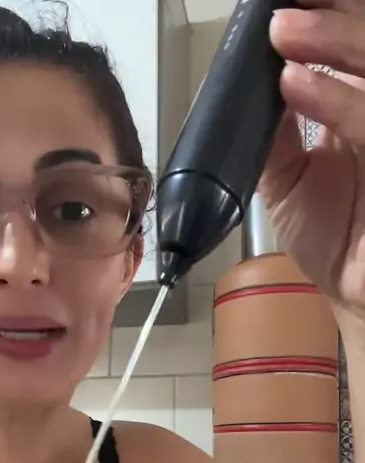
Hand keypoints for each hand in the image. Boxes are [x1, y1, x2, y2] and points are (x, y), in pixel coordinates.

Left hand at [260, 0, 364, 319]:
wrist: (353, 294)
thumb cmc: (334, 236)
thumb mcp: (287, 176)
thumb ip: (273, 129)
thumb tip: (247, 79)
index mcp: (361, 103)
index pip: (352, 39)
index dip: (329, 13)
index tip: (281, 4)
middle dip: (331, 16)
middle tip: (281, 13)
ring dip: (335, 40)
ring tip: (285, 32)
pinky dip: (335, 101)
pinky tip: (295, 85)